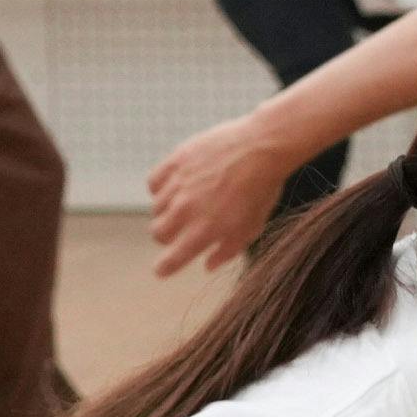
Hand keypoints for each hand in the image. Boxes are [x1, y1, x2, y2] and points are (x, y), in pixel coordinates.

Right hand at [145, 115, 291, 278]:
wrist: (263, 146)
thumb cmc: (262, 189)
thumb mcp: (251, 227)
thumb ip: (227, 250)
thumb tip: (208, 265)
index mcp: (205, 232)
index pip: (171, 260)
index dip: (164, 268)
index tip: (161, 270)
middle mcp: (186, 211)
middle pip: (158, 233)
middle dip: (167, 237)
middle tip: (180, 230)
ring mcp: (179, 185)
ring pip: (156, 209)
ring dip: (166, 211)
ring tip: (185, 203)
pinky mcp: (175, 162)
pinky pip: (153, 183)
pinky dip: (160, 188)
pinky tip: (175, 187)